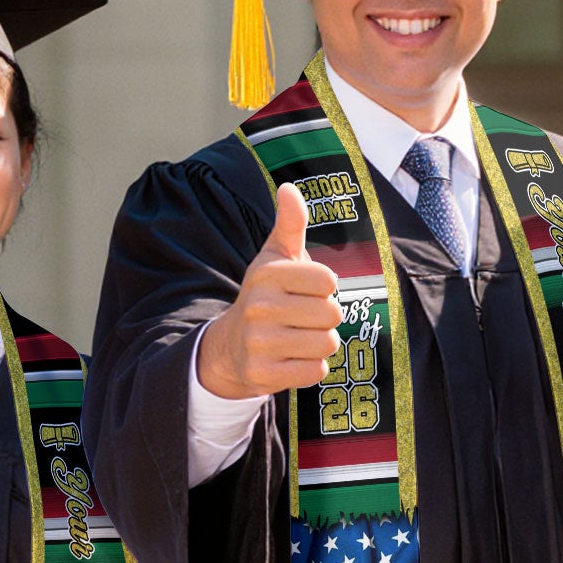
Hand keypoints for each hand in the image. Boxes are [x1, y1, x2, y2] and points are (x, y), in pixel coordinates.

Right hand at [194, 182, 343, 399]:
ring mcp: (259, 343)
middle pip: (332, 314)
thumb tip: (289, 188)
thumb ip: (290, 224)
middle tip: (303, 318)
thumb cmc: (265, 296)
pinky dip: (311, 368)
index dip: (324, 288)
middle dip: (325, 318)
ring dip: (320, 343)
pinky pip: (315, 372)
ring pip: (327, 343)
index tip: (304, 290)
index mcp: (268, 274)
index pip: (328, 280)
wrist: (231, 346)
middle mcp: (260, 306)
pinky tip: (292, 358)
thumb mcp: (275, 258)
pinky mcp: (263, 374)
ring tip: (298, 337)